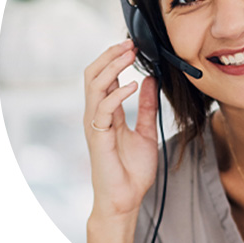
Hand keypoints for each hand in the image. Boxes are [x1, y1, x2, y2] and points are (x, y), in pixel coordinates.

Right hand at [84, 39, 158, 219]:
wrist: (126, 198)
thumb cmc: (132, 169)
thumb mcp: (146, 130)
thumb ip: (146, 106)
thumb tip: (149, 80)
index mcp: (108, 112)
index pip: (105, 77)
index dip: (117, 59)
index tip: (135, 46)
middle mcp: (98, 115)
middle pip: (94, 75)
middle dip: (111, 56)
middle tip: (131, 43)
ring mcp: (96, 125)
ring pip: (95, 85)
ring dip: (112, 66)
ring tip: (130, 54)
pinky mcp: (98, 136)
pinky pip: (104, 108)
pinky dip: (118, 93)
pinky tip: (134, 84)